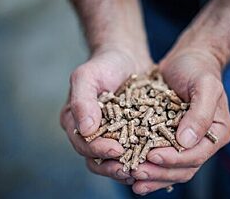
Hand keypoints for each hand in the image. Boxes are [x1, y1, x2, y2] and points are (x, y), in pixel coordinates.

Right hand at [60, 47, 152, 184]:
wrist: (126, 57)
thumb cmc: (104, 64)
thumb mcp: (87, 76)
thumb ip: (82, 101)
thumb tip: (87, 129)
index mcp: (76, 121)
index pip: (83, 144)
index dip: (98, 150)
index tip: (117, 150)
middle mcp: (91, 132)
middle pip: (97, 158)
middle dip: (113, 167)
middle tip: (131, 169)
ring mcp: (110, 134)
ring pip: (115, 160)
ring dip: (128, 167)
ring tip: (144, 171)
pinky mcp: (128, 133)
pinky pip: (133, 150)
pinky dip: (141, 157)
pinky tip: (154, 161)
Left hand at [130, 51, 229, 194]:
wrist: (187, 60)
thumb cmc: (198, 69)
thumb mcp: (204, 85)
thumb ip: (200, 113)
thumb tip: (185, 142)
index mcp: (217, 132)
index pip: (197, 155)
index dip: (174, 159)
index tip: (152, 155)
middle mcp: (203, 141)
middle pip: (183, 168)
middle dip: (160, 172)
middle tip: (137, 172)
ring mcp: (187, 142)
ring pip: (171, 168)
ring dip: (152, 176)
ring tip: (131, 179)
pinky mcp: (171, 138)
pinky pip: (160, 157)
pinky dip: (148, 166)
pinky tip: (132, 169)